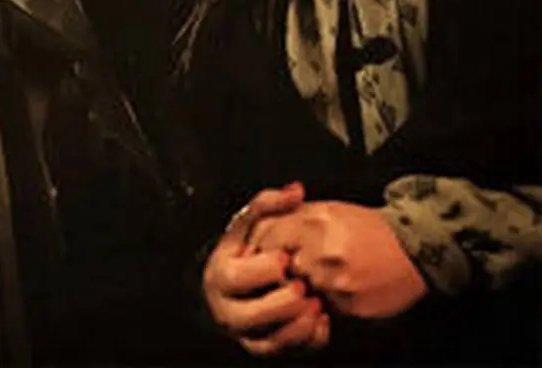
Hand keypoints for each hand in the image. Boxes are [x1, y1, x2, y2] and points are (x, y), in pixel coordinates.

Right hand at [202, 183, 329, 355]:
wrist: (240, 282)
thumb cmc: (246, 248)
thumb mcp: (250, 223)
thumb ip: (268, 204)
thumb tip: (296, 191)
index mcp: (220, 275)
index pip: (238, 277)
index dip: (265, 268)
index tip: (285, 258)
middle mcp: (227, 309)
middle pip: (252, 315)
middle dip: (283, 301)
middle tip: (303, 287)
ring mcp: (245, 332)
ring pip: (270, 340)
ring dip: (298, 324)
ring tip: (317, 304)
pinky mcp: (264, 346)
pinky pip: (287, 352)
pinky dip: (308, 339)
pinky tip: (321, 321)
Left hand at [249, 200, 427, 318]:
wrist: (414, 249)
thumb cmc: (366, 228)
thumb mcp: (326, 210)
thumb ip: (289, 215)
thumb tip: (258, 228)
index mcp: (314, 223)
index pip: (267, 239)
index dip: (266, 247)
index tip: (272, 251)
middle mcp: (322, 252)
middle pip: (279, 268)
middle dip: (285, 269)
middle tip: (299, 265)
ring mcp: (335, 282)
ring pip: (299, 291)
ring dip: (306, 287)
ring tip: (325, 276)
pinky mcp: (349, 306)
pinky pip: (322, 309)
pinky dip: (325, 302)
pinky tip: (339, 289)